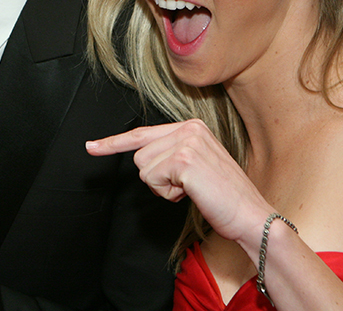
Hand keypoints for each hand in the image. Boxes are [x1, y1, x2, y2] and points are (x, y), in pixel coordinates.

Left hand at [87, 120, 271, 246]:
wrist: (250, 215)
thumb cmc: (223, 197)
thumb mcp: (196, 166)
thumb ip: (171, 154)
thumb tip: (140, 155)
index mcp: (192, 126)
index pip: (143, 133)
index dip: (114, 143)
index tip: (92, 147)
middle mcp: (189, 128)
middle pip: (139, 154)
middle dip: (156, 178)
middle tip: (186, 186)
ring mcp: (186, 142)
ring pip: (142, 168)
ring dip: (162, 187)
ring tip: (191, 189)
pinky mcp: (183, 160)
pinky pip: (152, 179)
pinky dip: (167, 193)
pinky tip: (190, 192)